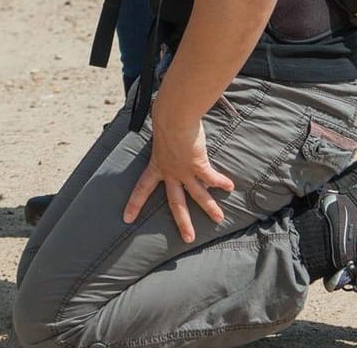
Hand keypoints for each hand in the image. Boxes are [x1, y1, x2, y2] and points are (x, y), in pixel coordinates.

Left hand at [123, 112, 235, 243]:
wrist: (173, 117)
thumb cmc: (165, 120)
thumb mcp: (159, 135)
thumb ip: (164, 142)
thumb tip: (166, 135)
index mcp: (157, 166)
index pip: (141, 188)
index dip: (134, 204)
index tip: (126, 218)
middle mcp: (170, 173)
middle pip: (176, 203)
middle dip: (182, 222)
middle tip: (188, 239)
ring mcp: (184, 171)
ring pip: (198, 195)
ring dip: (210, 208)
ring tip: (219, 219)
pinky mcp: (198, 165)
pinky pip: (211, 177)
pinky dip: (221, 182)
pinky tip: (229, 187)